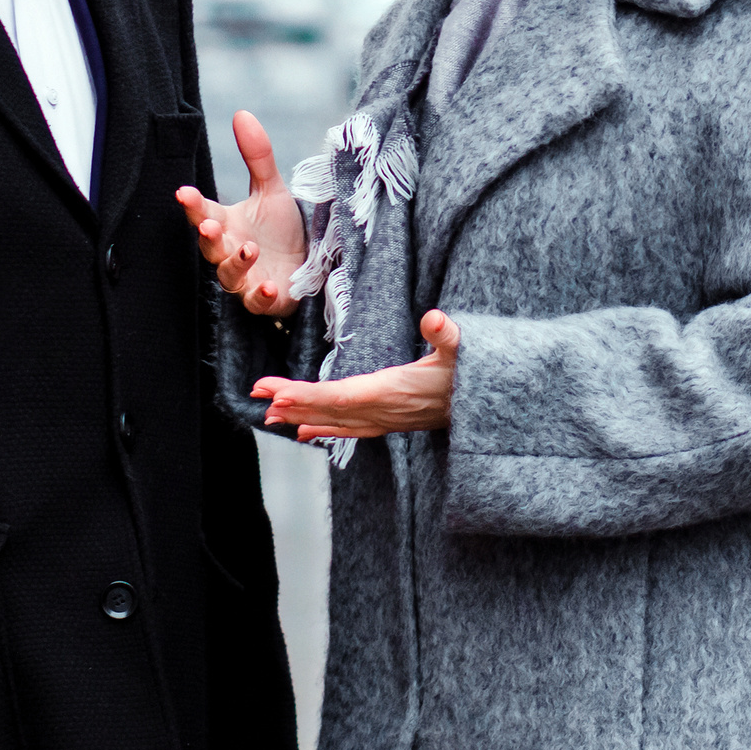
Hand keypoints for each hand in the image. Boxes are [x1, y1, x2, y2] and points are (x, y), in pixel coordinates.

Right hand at [176, 111, 307, 317]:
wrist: (308, 265)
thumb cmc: (281, 230)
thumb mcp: (272, 189)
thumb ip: (257, 156)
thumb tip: (241, 113)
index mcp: (227, 224)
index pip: (204, 213)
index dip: (193, 205)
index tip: (183, 192)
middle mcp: (230, 251)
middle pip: (210, 247)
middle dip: (208, 237)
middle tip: (210, 225)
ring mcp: (245, 278)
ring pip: (228, 275)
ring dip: (236, 263)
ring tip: (250, 249)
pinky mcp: (264, 299)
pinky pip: (255, 302)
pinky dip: (259, 296)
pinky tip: (266, 287)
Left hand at [252, 310, 457, 440]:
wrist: (493, 406)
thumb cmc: (475, 375)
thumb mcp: (465, 350)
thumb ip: (449, 336)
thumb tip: (435, 318)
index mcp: (393, 392)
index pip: (340, 397)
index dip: (306, 397)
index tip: (277, 393)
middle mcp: (385, 411)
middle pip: (329, 410)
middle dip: (292, 402)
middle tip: (257, 395)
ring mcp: (387, 419)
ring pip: (336, 421)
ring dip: (302, 416)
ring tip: (270, 415)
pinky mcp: (391, 420)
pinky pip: (351, 428)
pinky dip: (325, 428)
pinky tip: (305, 432)